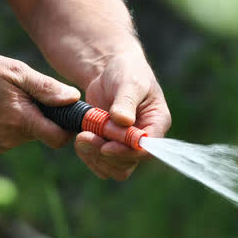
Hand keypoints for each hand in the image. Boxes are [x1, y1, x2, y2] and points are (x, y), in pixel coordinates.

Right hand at [0, 52, 80, 153]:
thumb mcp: (14, 71)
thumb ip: (46, 87)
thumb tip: (72, 98)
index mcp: (21, 120)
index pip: (59, 138)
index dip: (67, 126)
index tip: (66, 111)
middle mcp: (12, 138)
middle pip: (43, 133)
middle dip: (43, 115)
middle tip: (27, 92)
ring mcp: (0, 144)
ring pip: (28, 133)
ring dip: (26, 118)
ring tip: (6, 97)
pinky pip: (12, 136)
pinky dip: (11, 123)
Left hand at [75, 51, 170, 179]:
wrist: (108, 70)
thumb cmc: (125, 71)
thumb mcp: (128, 82)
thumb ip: (126, 101)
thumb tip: (123, 121)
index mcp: (157, 122)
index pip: (147, 149)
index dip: (127, 152)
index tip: (106, 146)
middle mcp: (143, 138)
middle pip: (129, 163)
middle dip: (106, 154)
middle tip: (85, 136)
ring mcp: (126, 145)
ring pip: (114, 168)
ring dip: (95, 157)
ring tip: (81, 136)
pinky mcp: (109, 146)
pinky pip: (100, 163)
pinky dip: (88, 155)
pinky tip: (80, 139)